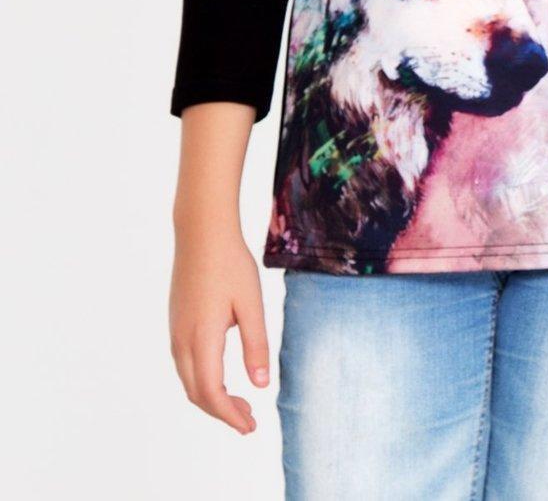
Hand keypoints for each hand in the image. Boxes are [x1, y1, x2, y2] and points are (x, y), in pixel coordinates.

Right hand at [169, 223, 270, 434]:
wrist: (201, 233)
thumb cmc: (230, 264)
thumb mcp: (251, 304)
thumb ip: (256, 345)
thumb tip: (261, 385)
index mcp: (202, 339)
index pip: (211, 393)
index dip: (230, 416)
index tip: (250, 427)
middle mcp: (182, 341)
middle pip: (197, 394)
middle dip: (222, 412)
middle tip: (250, 420)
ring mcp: (175, 332)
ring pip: (189, 380)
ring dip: (212, 398)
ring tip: (241, 402)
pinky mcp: (176, 323)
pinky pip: (186, 365)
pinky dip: (203, 380)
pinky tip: (223, 376)